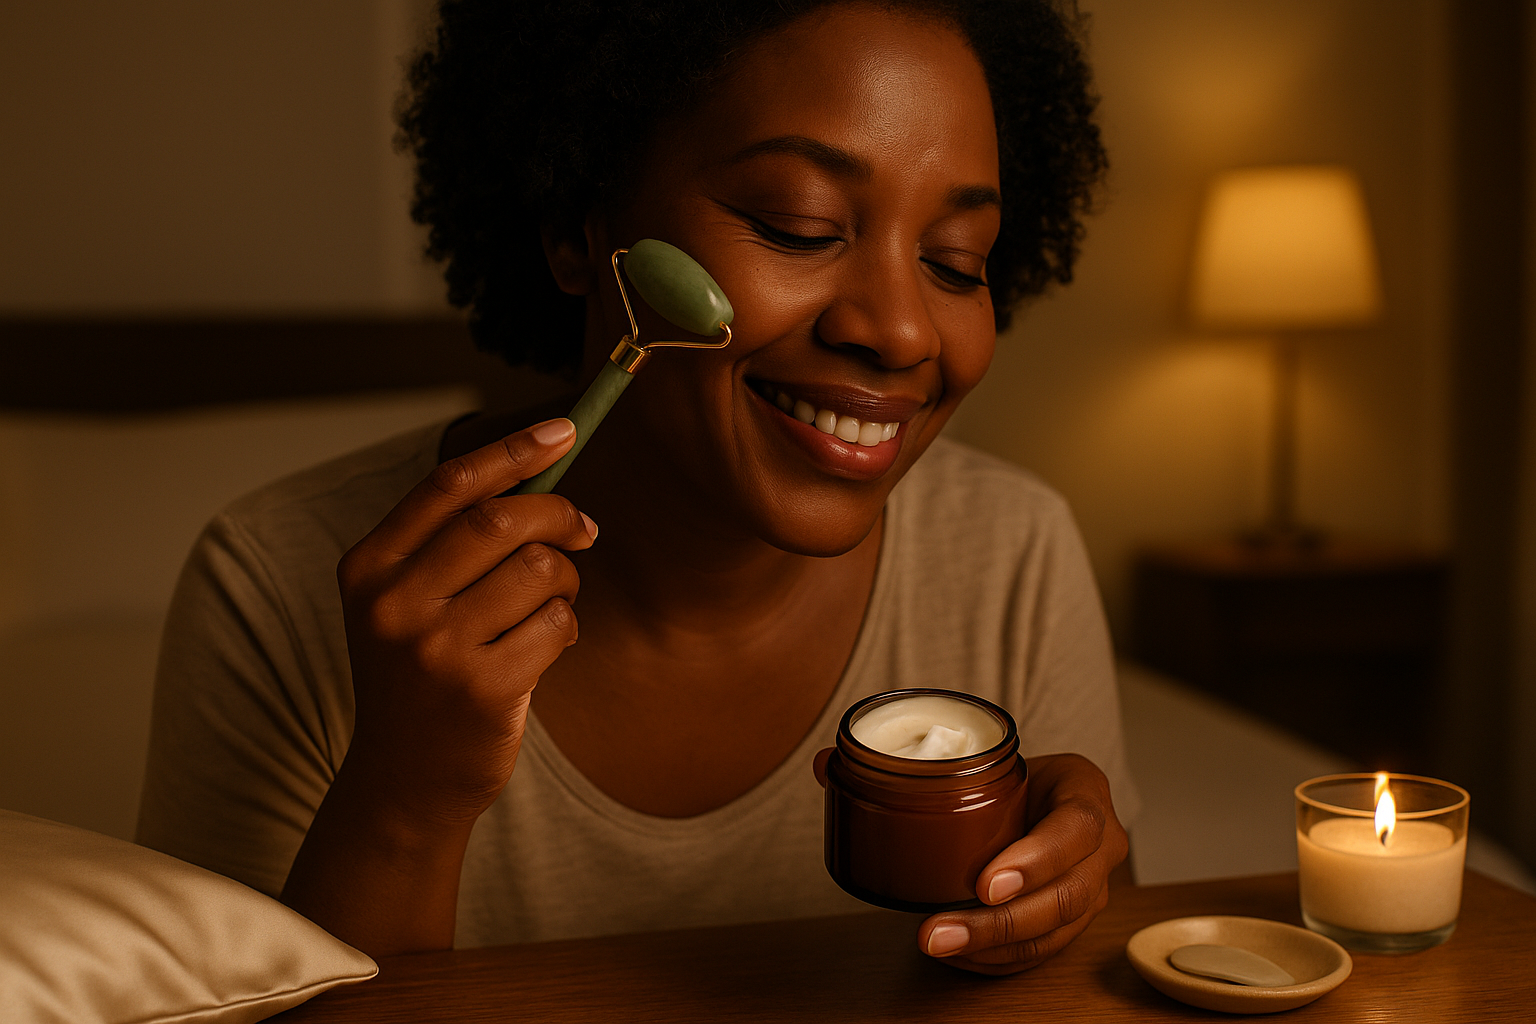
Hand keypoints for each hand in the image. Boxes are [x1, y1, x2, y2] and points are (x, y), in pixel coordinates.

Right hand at [336, 416, 597, 827]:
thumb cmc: (422, 674)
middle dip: (558, 514)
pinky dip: (568, 626)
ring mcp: (436, 649)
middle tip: (584, 529)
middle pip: (501, 520)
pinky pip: (557, 624)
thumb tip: (544, 475)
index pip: (448, 485)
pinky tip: (548, 647)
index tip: (563, 430)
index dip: (513, 450)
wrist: (405, 779)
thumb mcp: (409, 603)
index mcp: (369, 568)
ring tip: (554, 603)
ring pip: (539, 570)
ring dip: (566, 579)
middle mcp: (394, 604)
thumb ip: (456, 543)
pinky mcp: (482, 689)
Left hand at [916, 753, 1127, 974]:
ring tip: (938, 944)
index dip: (1034, 862)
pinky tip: (958, 954)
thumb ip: (977, 780)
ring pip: (1053, 933)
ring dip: (991, 946)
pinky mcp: (1075, 923)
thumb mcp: (1005, 763)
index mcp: (1087, 794)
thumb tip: (911, 793)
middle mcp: (1102, 847)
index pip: (1075, 829)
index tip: (985, 886)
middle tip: (941, 930)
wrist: (1040, 796)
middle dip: (1000, 921)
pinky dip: (996, 958)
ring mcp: (1094, 890)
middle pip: (1066, 896)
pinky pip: (1040, 951)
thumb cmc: (1017, 777)